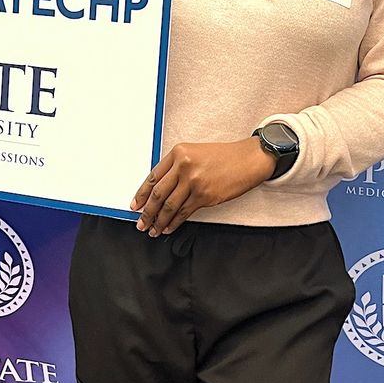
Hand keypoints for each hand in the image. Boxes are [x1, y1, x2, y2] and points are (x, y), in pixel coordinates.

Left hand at [131, 138, 275, 236]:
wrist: (248, 159)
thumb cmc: (224, 156)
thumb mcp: (195, 153)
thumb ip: (177, 168)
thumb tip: (160, 191)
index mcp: (178, 153)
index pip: (153, 177)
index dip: (141, 194)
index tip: (135, 205)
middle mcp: (184, 166)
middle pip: (158, 194)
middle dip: (147, 212)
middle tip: (141, 222)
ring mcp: (194, 182)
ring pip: (169, 206)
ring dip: (158, 221)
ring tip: (153, 229)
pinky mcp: (204, 196)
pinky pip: (183, 213)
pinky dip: (174, 223)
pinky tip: (168, 228)